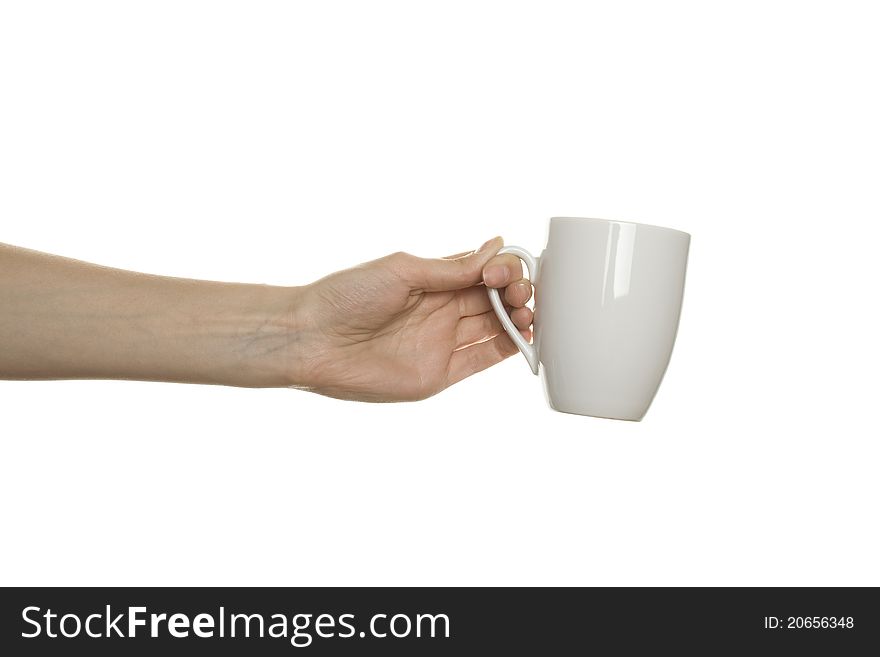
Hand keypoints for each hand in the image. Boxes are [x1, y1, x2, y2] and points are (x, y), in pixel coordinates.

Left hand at [291, 237, 533, 400]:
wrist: (314, 339)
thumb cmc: (347, 296)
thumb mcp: (404, 271)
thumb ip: (452, 268)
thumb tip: (496, 247)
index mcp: (434, 282)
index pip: (484, 273)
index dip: (503, 270)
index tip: (499, 273)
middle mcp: (442, 311)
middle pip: (495, 300)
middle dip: (516, 292)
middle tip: (518, 294)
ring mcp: (442, 342)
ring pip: (495, 328)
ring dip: (519, 318)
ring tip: (527, 312)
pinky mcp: (440, 373)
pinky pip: (483, 359)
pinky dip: (509, 348)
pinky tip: (524, 336)